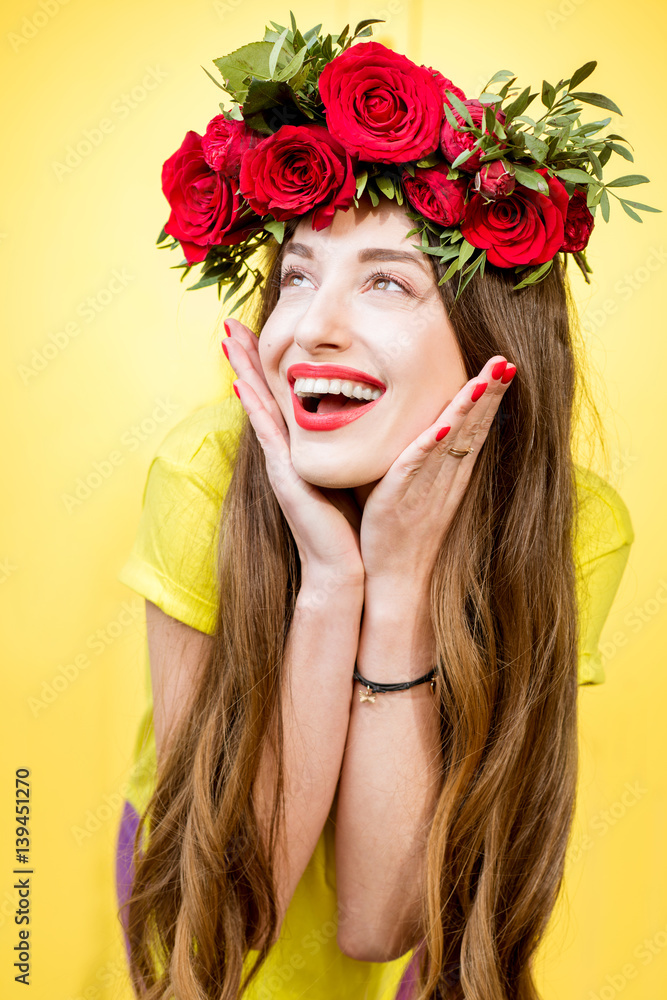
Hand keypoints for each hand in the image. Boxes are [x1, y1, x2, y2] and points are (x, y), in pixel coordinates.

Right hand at [222, 318, 364, 583]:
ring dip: (241, 371)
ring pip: (258, 407)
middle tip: (230, 322)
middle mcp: (284, 451)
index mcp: (299, 448)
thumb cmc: (349, 523)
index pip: (279, 396)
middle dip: (245, 357)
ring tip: (228, 338)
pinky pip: (267, 435)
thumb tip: (361, 419)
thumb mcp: (347, 473)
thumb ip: (346, 448)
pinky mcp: (284, 477)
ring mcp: (280, 462)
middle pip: (260, 393)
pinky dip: (254, 409)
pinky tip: (242, 385)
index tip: (256, 330)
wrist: (343, 565)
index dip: (266, 364)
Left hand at [358, 356, 515, 585]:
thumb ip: (417, 456)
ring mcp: (429, 486)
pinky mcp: (402, 496)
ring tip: (485, 378)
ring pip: (453, 440)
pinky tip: (441, 426)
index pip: (475, 427)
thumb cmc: (401, 532)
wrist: (399, 579)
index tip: (502, 366)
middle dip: (489, 392)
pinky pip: (417, 466)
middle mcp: (447, 475)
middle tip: (505, 360)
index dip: (488, 397)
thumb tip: (408, 425)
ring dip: (468, 408)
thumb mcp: (416, 488)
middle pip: (473, 427)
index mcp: (452, 472)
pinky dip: (429, 446)